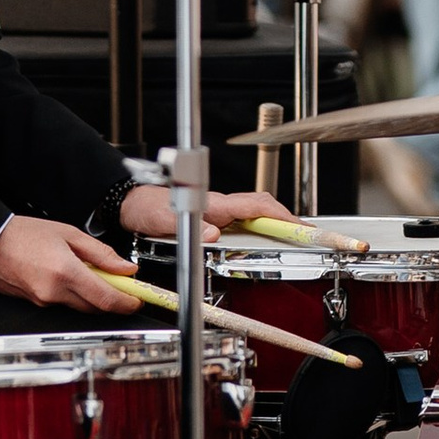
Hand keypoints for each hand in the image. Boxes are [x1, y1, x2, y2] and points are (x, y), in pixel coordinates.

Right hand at [0, 216, 141, 315]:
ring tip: (87, 270)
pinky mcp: (35, 303)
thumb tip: (124, 267)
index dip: (127, 302)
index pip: (106, 298)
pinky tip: (68, 275)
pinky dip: (72, 293)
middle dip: (111, 298)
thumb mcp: (68, 233)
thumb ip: (100, 253)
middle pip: (95, 306)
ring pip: (79, 306)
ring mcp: (43, 300)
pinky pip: (62, 303)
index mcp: (66, 272)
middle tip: (119, 281)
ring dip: (91, 294)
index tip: (138, 298)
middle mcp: (54, 292)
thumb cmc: (23, 234)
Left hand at [117, 183, 284, 242]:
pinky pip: (244, 219)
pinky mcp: (214, 217)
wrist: (132, 202)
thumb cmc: (147, 208)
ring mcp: (218, 210)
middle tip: (307, 234)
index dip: (279, 216)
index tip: (298, 226)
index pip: (254, 207)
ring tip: (294, 237)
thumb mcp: (164, 220)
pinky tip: (265, 237)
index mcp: (213, 205)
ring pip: (255, 212)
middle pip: (262, 207)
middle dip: (287, 218)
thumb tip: (214, 235)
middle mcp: (219, 205)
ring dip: (276, 222)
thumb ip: (190, 227)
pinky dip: (261, 225)